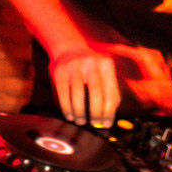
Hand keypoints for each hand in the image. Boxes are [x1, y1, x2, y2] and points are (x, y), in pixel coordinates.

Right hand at [49, 43, 171, 127]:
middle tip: (95, 124)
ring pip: (78, 94)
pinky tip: (70, 115)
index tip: (107, 124)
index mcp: (105, 63)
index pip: (110, 91)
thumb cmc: (91, 66)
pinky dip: (67, 107)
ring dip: (80, 112)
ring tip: (81, 121)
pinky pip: (64, 93)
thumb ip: (110, 89)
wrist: (69, 47)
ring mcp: (74, 66)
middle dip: (96, 112)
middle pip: (96, 92)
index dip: (110, 110)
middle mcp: (90, 62)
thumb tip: (112, 115)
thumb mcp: (104, 71)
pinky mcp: (59, 71)